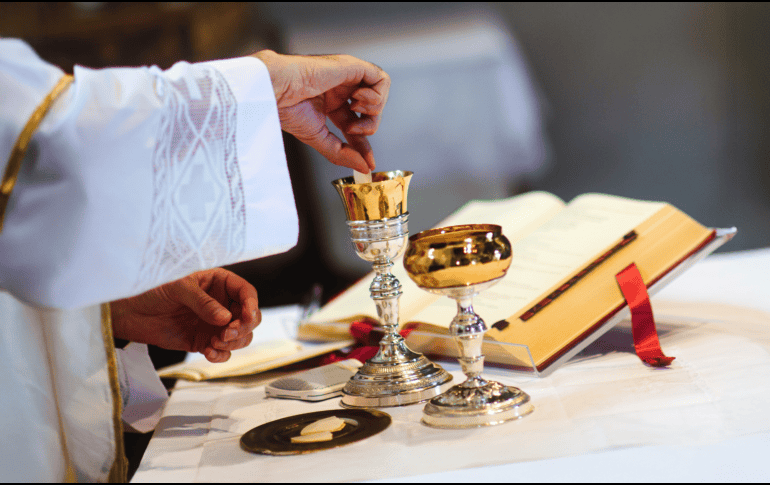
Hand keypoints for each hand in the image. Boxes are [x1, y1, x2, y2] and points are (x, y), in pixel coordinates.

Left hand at [110, 268, 259, 362]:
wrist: (129, 312)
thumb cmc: (152, 289)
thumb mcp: (179, 288)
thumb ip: (204, 303)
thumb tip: (225, 317)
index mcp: (218, 283)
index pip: (246, 292)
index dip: (251, 304)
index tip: (247, 316)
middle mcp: (220, 304)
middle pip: (249, 317)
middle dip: (243, 327)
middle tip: (228, 333)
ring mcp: (213, 324)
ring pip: (240, 337)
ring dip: (233, 343)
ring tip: (215, 342)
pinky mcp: (203, 341)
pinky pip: (222, 352)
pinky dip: (220, 355)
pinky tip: (208, 352)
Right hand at [253, 50, 389, 173]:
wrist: (279, 89)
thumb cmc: (288, 107)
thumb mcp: (319, 138)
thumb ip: (342, 154)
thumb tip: (364, 167)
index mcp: (331, 103)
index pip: (357, 124)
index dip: (364, 144)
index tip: (368, 161)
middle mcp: (341, 89)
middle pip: (372, 112)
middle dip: (369, 126)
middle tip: (352, 130)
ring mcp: (348, 77)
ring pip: (381, 95)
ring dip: (374, 109)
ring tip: (354, 110)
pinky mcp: (353, 66)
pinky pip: (381, 79)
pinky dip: (376, 95)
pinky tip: (357, 99)